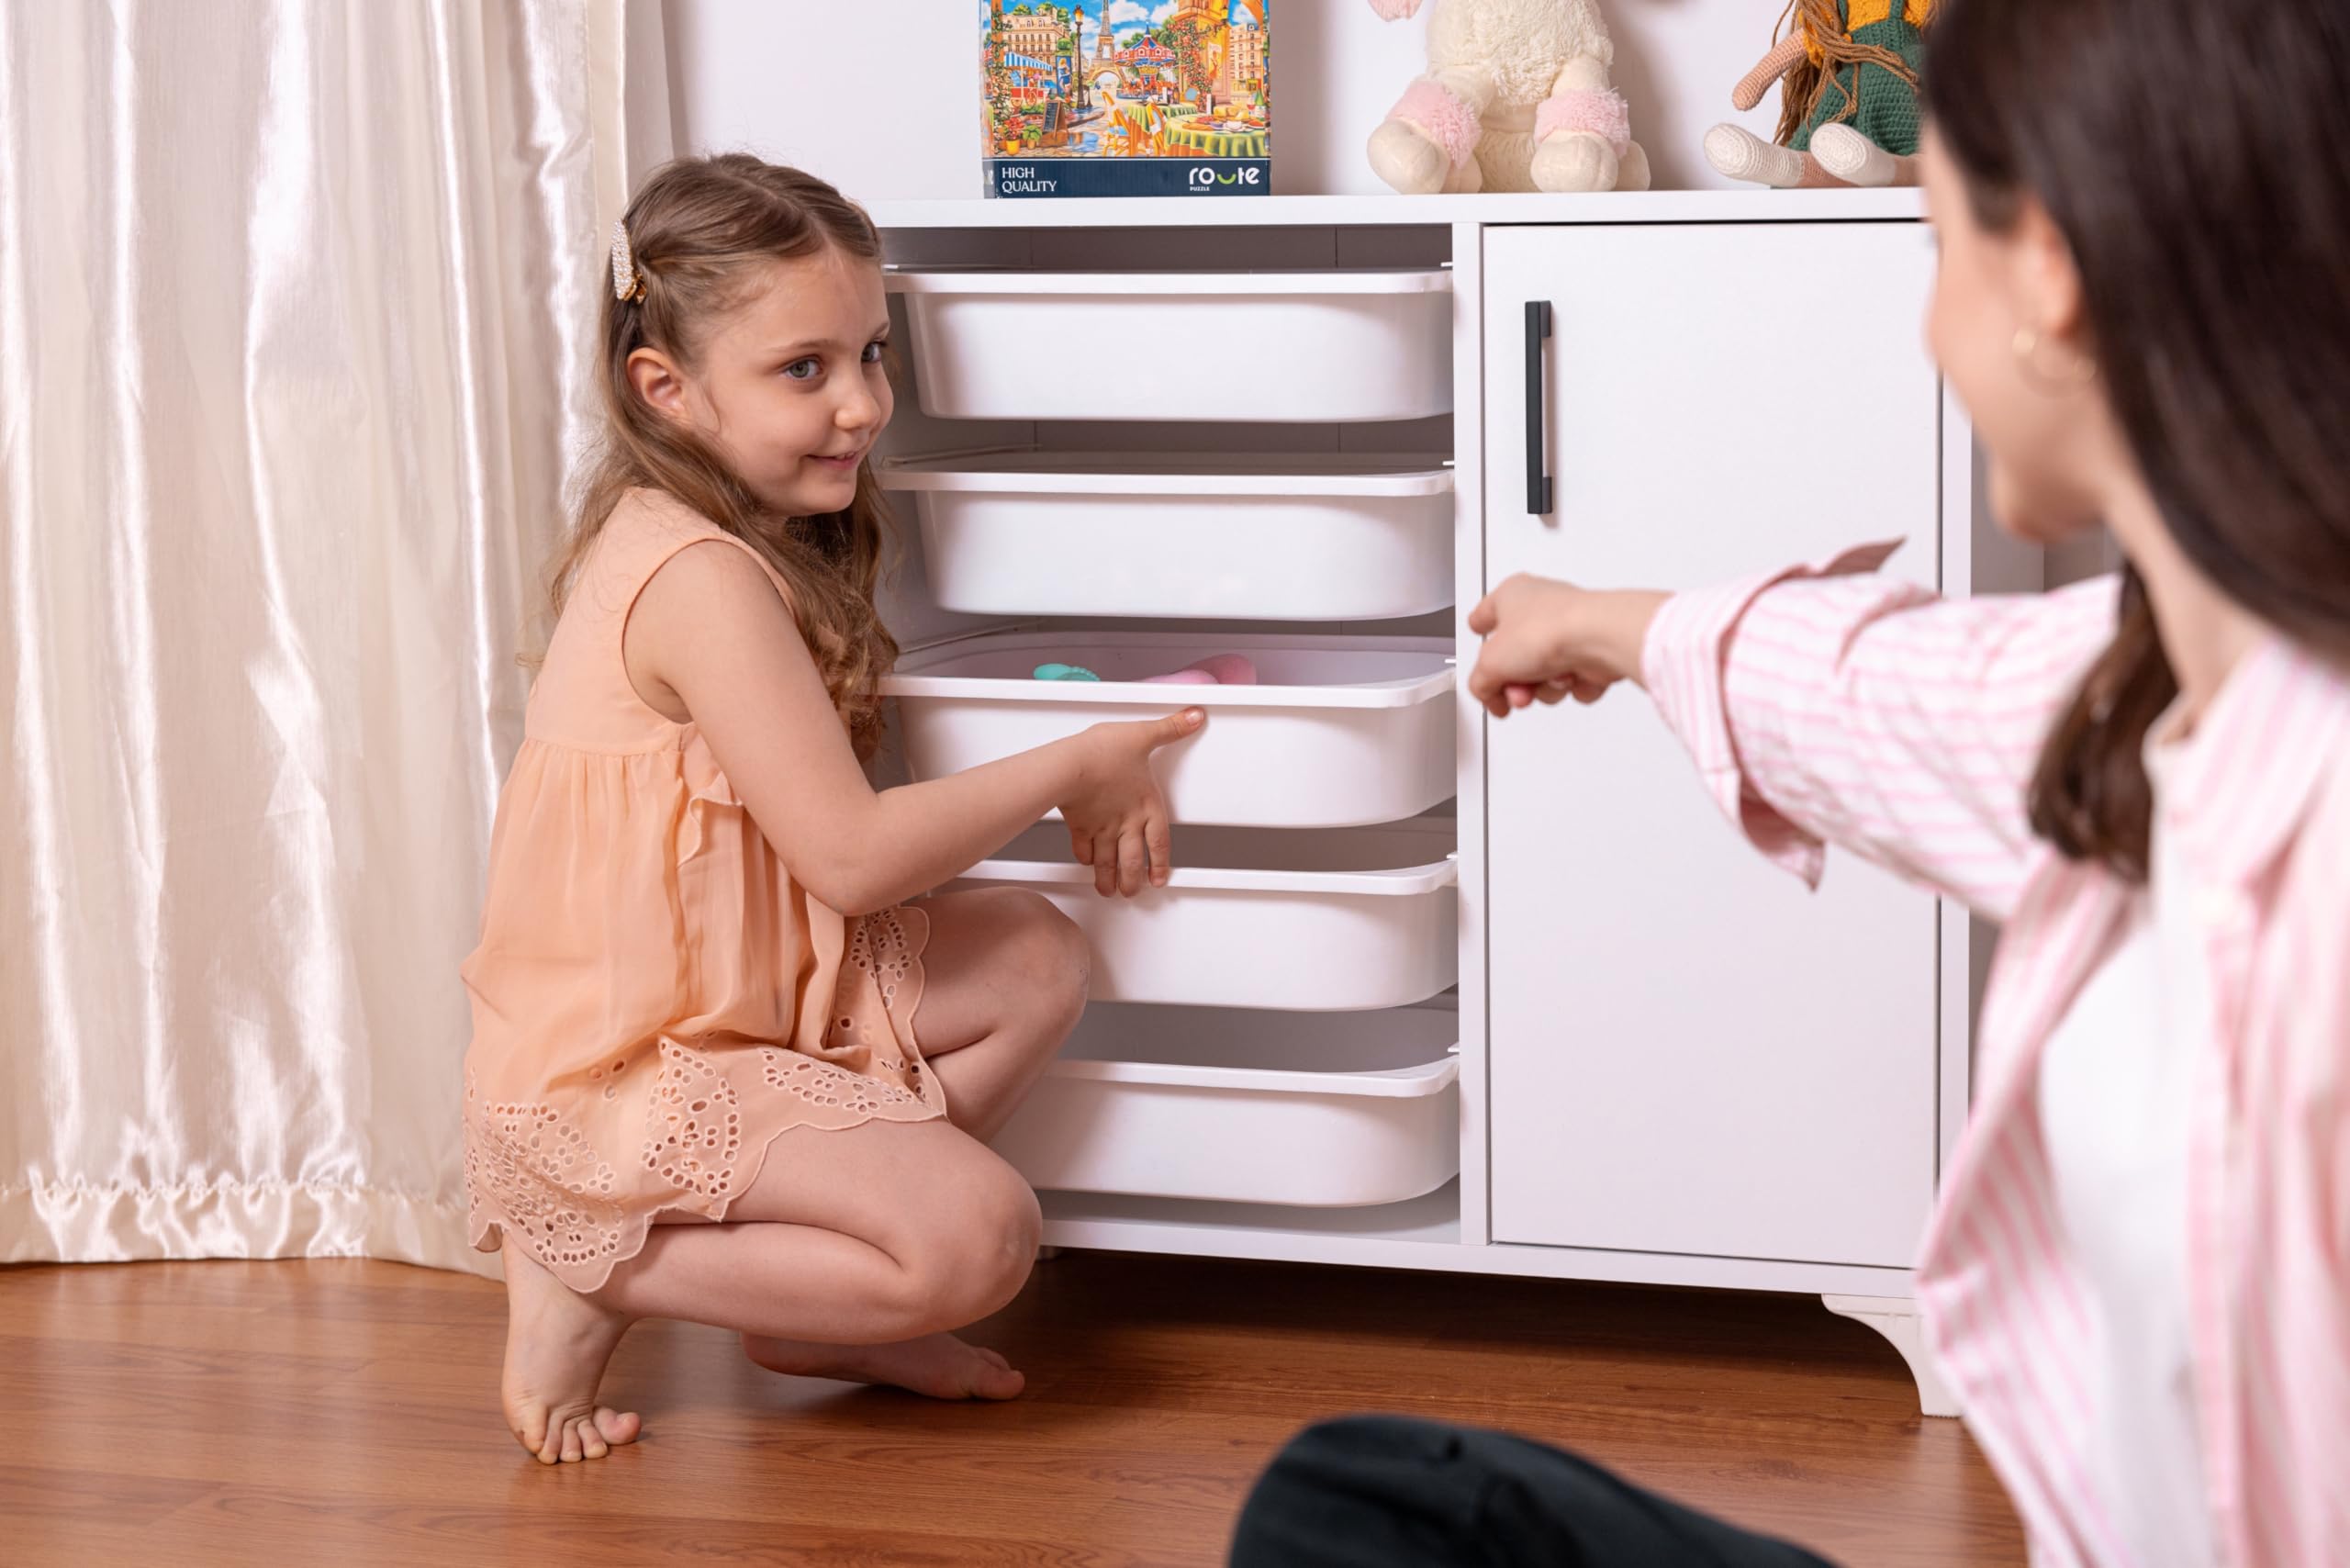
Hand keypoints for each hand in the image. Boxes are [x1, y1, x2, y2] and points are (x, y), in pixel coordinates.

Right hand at [1059, 709, 1205, 896]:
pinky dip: (1085, 858)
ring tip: (1108, 890)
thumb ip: (1170, 728)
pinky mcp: (1079, 825)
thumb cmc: (1105, 752)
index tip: (1159, 879)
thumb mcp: (1143, 734)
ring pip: (1107, 862)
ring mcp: (1101, 827)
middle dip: (1132, 881)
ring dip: (1108, 879)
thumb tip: (1194, 717)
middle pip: (1132, 862)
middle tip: (1131, 892)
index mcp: (1147, 805)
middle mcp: (1126, 822)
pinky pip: (1082, 848)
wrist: (1071, 765)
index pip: (1159, 843)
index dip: (1160, 864)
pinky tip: (1086, 861)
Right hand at [1465, 575, 1665, 719]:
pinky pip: (1574, 681)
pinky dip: (1573, 686)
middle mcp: (1542, 608)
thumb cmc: (1548, 630)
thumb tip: (1488, 694)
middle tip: (1517, 695)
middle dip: (1516, 685)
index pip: (1487, 611)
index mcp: (1512, 596)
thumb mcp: (1489, 665)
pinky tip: (1573, 677)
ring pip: (1545, 675)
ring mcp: (1570, 630)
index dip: (1479, 624)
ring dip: (1545, 688)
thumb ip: (1479, 683)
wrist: (1598, 638)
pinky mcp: (1594, 650)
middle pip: (1517, 658)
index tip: (1476, 628)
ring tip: (1550, 680)